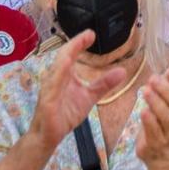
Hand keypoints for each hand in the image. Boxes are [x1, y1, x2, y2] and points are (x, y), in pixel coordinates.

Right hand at [27, 30, 127, 150]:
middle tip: (89, 34)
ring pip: (57, 67)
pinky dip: (59, 75)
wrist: (50, 135)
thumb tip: (122, 71)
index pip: (71, 53)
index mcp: (64, 74)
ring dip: (67, 54)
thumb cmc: (65, 114)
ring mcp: (50, 88)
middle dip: (75, 43)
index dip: (80, 42)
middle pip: (64, 55)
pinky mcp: (47, 100)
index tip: (92, 34)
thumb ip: (103, 84)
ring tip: (78, 43)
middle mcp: (55, 77)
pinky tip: (66, 66)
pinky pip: (53, 85)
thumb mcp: (89, 97)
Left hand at [136, 50, 168, 169]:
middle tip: (152, 78)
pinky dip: (149, 121)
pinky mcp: (156, 142)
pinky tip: (142, 111)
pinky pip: (155, 132)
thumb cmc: (165, 117)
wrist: (165, 153)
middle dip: (166, 90)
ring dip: (157, 103)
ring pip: (167, 117)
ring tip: (145, 91)